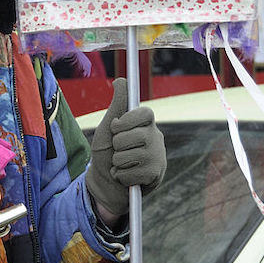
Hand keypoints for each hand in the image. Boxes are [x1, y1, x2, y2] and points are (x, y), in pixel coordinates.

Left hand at [85, 78, 165, 219]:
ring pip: (130, 155)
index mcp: (145, 124)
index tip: (115, 126)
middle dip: (117, 145)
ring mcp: (158, 157)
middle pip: (133, 136)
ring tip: (120, 164)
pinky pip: (132, 172)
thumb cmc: (106, 152)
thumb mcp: (108, 127)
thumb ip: (117, 105)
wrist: (105, 182)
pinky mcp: (156, 175)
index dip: (127, 120)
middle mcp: (156, 138)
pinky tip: (125, 176)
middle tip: (117, 150)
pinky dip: (121, 176)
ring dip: (117, 162)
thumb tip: (121, 80)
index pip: (146, 113)